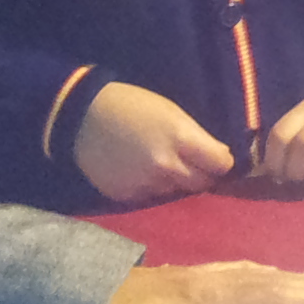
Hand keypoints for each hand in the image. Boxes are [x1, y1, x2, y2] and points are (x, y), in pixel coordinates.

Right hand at [73, 82, 235, 203]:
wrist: (81, 118)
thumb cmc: (132, 106)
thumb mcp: (171, 112)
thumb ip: (196, 137)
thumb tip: (218, 157)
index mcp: (180, 138)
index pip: (221, 164)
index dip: (222, 161)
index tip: (218, 158)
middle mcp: (166, 166)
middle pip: (202, 184)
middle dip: (203, 174)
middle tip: (194, 163)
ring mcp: (146, 185)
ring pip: (176, 192)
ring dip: (175, 182)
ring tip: (162, 164)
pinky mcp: (127, 197)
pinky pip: (151, 198)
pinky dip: (152, 188)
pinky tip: (141, 172)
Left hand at [91, 262, 303, 303]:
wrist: (71, 300)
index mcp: (207, 297)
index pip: (268, 298)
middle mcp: (212, 280)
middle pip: (275, 280)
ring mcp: (203, 276)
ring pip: (264, 274)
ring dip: (301, 280)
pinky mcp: (193, 279)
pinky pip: (248, 273)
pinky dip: (274, 277)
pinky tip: (276, 281)